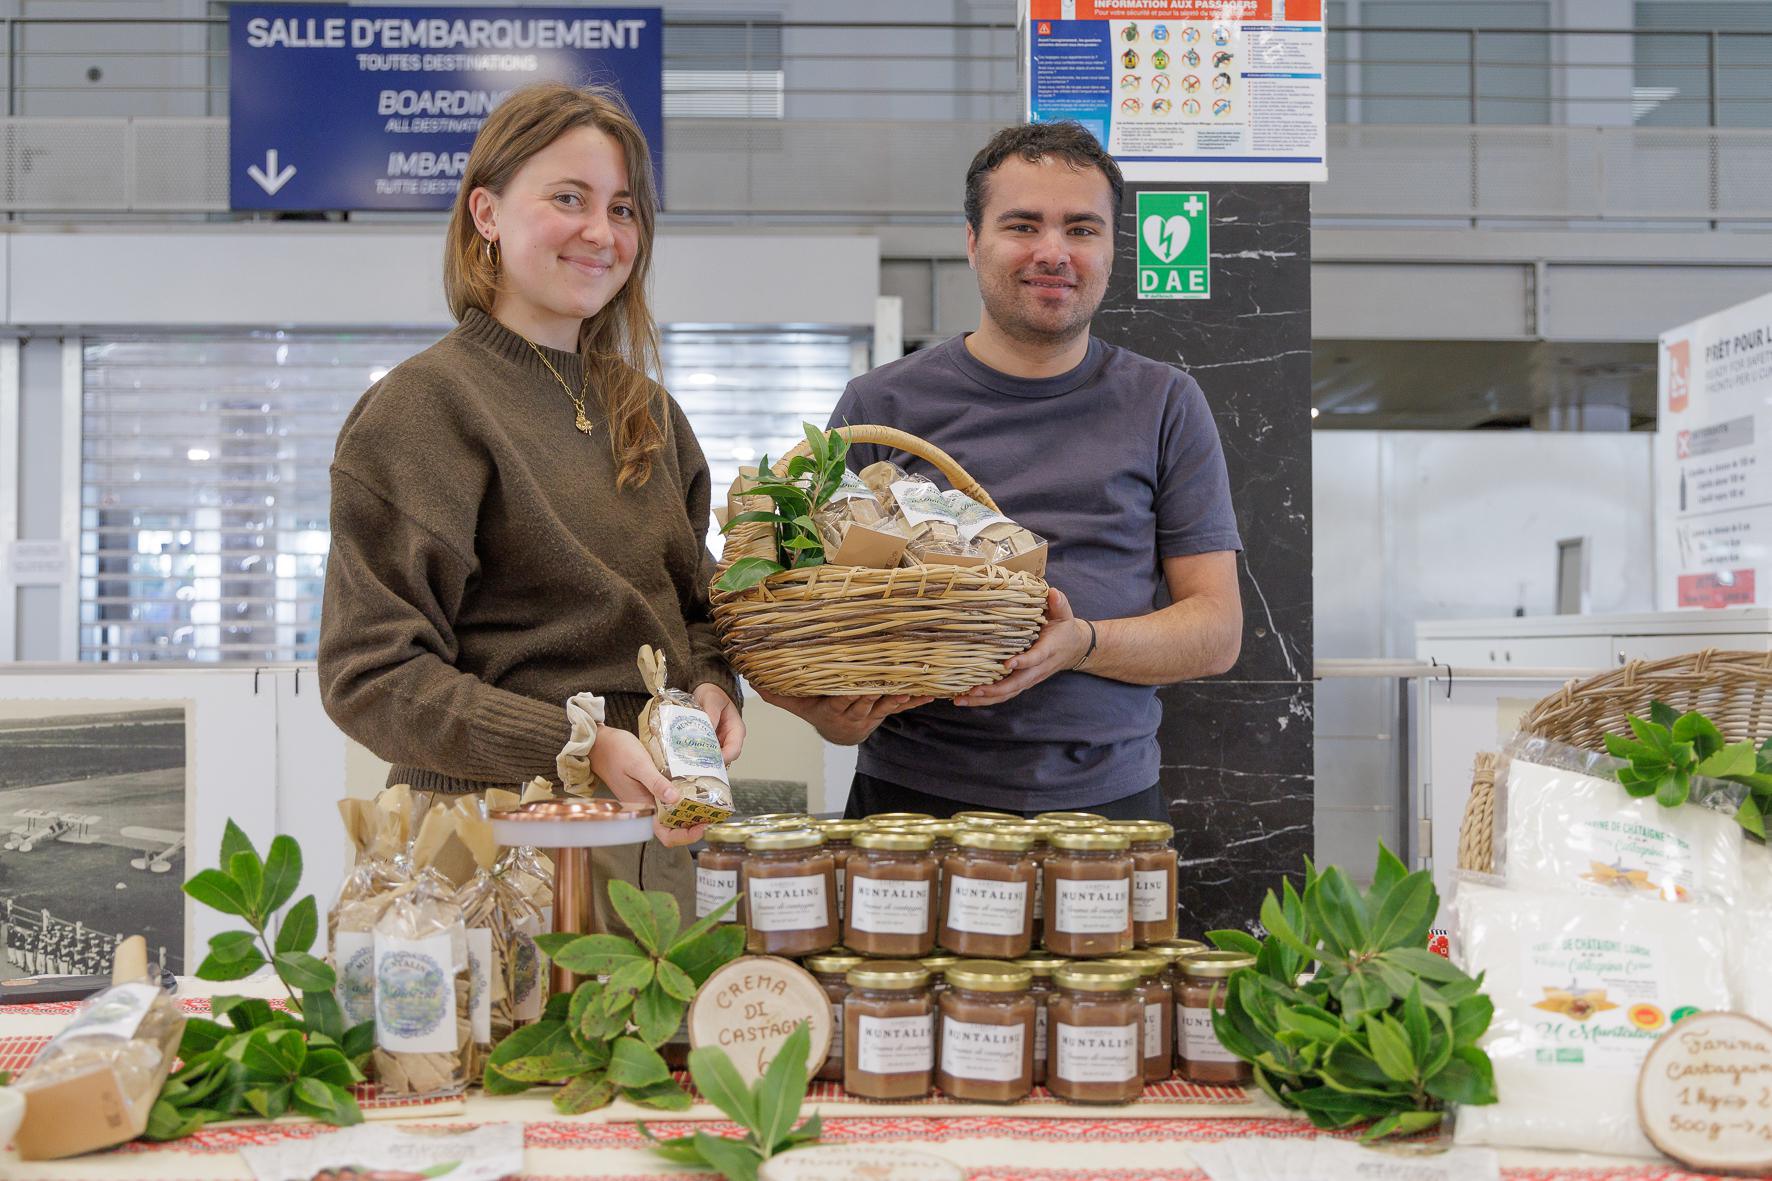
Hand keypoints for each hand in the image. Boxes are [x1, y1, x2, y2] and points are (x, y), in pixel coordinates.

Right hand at [587, 725, 706, 847]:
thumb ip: (655, 783)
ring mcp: (649, 798)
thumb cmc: (616, 752)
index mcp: (643, 808)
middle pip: (674, 826)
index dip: (686, 836)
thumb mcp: (639, 765)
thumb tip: (675, 799)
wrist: (599, 742)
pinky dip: (683, 795)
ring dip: (690, 810)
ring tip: (708, 798)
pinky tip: (694, 784)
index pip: (667, 835)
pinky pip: (669, 797)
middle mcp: (648, 807)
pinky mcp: (650, 787)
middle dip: (694, 823)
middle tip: (712, 810)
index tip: (703, 825)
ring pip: (673, 812)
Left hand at [693, 683, 745, 762]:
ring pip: (713, 758)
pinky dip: (696, 754)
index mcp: (736, 729)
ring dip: (702, 760)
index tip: (709, 760)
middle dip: (710, 762)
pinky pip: (704, 752)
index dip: (723, 758)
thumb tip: (707, 731)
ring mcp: (719, 742)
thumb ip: (711, 714)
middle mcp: (729, 739)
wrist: (706, 690)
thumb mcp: (712, 699)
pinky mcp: (708, 743)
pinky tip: (686, 754)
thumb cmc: (713, 694)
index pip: (734, 750)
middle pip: (724, 758)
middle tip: (695, 762)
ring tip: (688, 760)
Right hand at [755, 688, 932, 745]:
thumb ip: (777, 693)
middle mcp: (851, 713)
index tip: (862, 685)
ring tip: (913, 688)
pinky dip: (914, 700)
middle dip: (878, 693)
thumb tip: (752, 680)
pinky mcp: (883, 713)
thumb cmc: (815, 709)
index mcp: (830, 709)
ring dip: (899, 698)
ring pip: (885, 706)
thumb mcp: (795, 704)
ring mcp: (869, 714)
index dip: (851, 695)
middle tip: (891, 683)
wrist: (838, 730)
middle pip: (865, 703)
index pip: (840, 701)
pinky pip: (899, 707)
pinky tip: (930, 694)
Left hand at [953, 587, 1089, 708]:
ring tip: (962, 699)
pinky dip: (986, 699)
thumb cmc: (1064, 628)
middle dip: (995, 689)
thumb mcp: (1064, 614)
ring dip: (985, 698)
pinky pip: (1005, 694)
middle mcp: (1038, 669)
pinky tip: (966, 698)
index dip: (1023, 662)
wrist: (1073, 648)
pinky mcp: (1022, 683)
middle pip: (1017, 683)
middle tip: (974, 690)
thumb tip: (1052, 592)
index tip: (1007, 663)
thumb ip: (1058, 603)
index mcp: (1048, 650)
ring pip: (1008, 693)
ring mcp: (1029, 678)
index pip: (1036, 658)